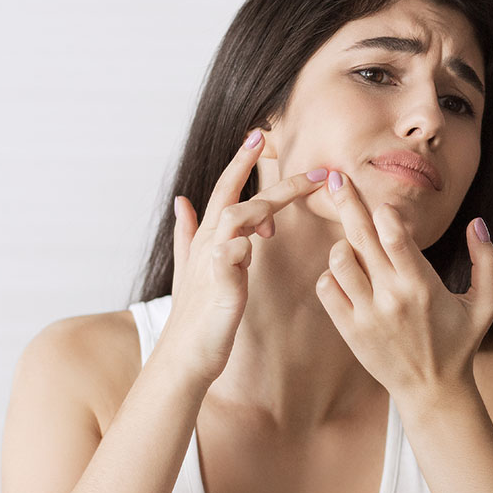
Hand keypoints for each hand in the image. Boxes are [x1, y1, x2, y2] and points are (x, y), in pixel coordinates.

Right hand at [157, 130, 327, 385]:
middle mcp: (207, 242)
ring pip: (235, 216)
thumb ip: (187, 234)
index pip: (226, 190)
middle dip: (265, 173)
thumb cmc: (198, 315)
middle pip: (235, 195)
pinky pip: (231, 252)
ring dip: (265, 204)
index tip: (261, 136)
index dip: (241, 162)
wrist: (186, 356)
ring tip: (297, 200)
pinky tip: (260, 243)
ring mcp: (211, 261)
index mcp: (208, 237)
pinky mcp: (218, 283)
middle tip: (311, 168)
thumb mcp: (192, 269)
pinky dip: (243, 245)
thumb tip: (181, 201)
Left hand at [314, 171, 492, 404]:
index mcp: (423, 285)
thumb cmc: (460, 343)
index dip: (384, 211)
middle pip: (361, 237)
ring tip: (355, 246)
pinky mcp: (349, 329)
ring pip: (338, 260)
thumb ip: (487, 261)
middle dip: (348, 202)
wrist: (432, 391)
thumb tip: (477, 222)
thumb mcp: (487, 304)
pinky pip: (326, 288)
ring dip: (344, 245)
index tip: (382, 203)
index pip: (394, 234)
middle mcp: (391, 297)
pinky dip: (330, 275)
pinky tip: (346, 274)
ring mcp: (366, 314)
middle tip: (337, 178)